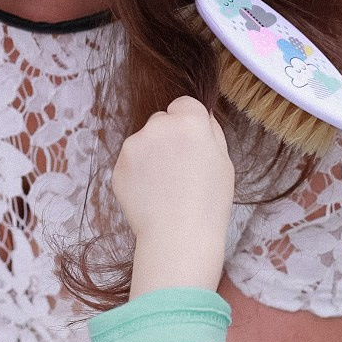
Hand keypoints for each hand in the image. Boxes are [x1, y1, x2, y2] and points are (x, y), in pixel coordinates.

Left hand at [113, 97, 234, 295]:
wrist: (178, 237)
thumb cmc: (209, 203)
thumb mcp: (224, 161)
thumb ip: (211, 132)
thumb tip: (201, 117)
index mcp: (189, 122)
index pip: (184, 104)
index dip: (190, 123)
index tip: (193, 144)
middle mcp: (157, 126)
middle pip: (161, 120)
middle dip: (168, 137)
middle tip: (180, 168)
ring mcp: (133, 146)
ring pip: (143, 140)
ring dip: (152, 154)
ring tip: (166, 185)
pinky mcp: (118, 166)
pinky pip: (131, 161)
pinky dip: (139, 172)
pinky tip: (152, 193)